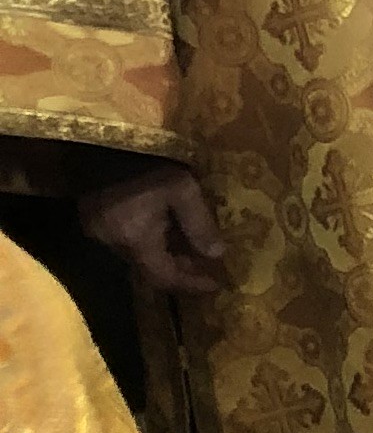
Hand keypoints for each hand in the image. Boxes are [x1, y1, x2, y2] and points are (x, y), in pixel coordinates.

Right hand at [81, 163, 226, 295]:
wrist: (106, 146)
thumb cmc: (150, 169)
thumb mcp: (184, 192)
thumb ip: (200, 225)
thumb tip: (217, 254)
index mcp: (136, 240)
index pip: (165, 277)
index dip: (191, 284)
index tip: (216, 286)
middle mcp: (114, 245)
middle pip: (151, 270)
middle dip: (182, 270)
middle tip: (208, 266)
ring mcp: (100, 235)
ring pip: (139, 257)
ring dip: (166, 256)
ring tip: (193, 249)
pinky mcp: (94, 222)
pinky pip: (127, 243)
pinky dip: (150, 244)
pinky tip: (167, 232)